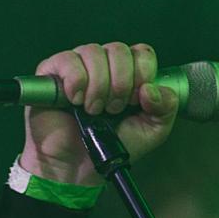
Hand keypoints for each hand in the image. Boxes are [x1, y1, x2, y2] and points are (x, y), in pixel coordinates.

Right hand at [20, 42, 178, 185]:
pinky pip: (68, 60)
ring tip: (94, 110)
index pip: (142, 52)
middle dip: (121, 83)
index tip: (136, 100)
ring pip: (94, 52)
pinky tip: (76, 100)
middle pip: (119, 50)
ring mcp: (78, 66)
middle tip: (114, 109)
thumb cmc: (112, 146)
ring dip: (99, 86)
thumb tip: (151, 88)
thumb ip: (166, 107)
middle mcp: (104, 65)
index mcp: (129, 73)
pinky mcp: (52, 72)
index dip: (142, 73)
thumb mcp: (153, 130)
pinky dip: (76, 80)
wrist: (78, 167)